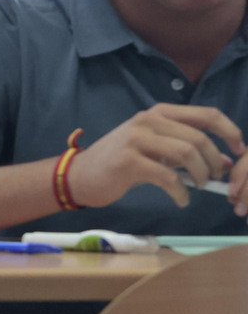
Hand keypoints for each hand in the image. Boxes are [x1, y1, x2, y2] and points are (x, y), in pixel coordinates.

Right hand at [67, 104, 245, 210]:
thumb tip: (227, 162)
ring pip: (186, 154)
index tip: (239, 149)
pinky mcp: (128, 162)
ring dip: (200, 175)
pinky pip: (168, 176)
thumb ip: (186, 150)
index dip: (229, 131)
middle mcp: (147, 120)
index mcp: (157, 113)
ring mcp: (136, 139)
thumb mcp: (154, 149)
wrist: (81, 175)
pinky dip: (181, 191)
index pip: (206, 114)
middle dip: (215, 161)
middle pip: (198, 137)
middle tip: (215, 178)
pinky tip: (181, 199)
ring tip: (198, 188)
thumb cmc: (119, 162)